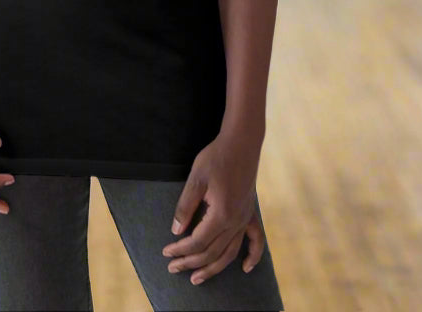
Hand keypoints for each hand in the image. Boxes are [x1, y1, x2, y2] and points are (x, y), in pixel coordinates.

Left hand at [161, 132, 265, 284]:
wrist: (241, 143)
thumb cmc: (216, 157)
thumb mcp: (196, 179)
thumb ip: (186, 206)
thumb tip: (176, 231)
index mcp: (221, 214)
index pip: (198, 242)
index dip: (181, 250)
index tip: (166, 253)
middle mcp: (236, 222)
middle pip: (212, 252)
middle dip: (191, 263)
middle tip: (173, 268)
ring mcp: (245, 219)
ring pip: (230, 253)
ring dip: (213, 268)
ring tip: (198, 278)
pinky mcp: (250, 213)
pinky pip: (255, 240)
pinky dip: (252, 257)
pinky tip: (246, 268)